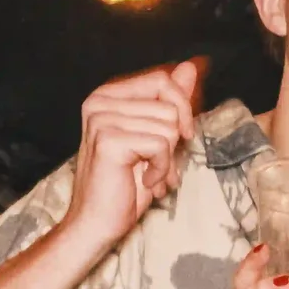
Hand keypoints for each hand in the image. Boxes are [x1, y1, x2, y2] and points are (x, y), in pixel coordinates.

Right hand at [62, 60, 201, 251]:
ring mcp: (100, 119)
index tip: (181, 135)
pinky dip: (161, 168)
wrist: (98, 221)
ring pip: (169, 126)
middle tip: (158, 164)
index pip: (163, 80)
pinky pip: (161, 145)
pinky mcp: (107, 140)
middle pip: (170, 105)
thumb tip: (189, 67)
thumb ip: (171, 101)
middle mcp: (100, 101)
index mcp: (109, 95)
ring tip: (148, 174)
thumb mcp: (158, 136)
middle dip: (175, 141)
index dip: (182, 108)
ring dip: (168, 159)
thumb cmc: (129, 182)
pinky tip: (143, 181)